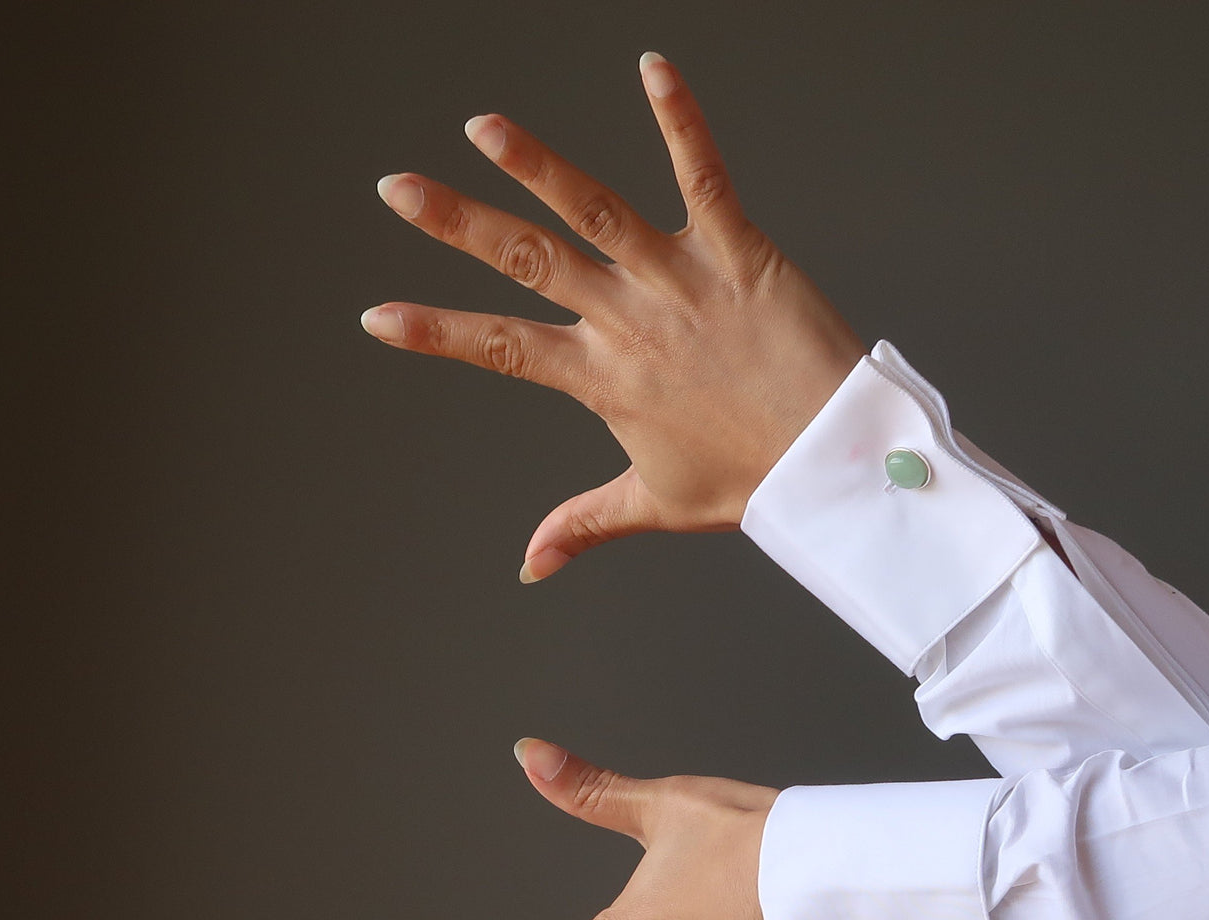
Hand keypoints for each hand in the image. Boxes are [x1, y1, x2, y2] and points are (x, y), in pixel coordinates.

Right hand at [362, 51, 866, 582]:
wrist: (832, 461)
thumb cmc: (750, 483)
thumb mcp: (656, 505)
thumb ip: (583, 523)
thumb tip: (528, 566)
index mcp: (603, 379)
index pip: (500, 348)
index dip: (434, 332)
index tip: (376, 316)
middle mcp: (628, 323)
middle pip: (527, 263)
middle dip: (456, 224)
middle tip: (397, 188)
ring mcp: (679, 283)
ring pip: (594, 211)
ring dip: (535, 165)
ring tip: (483, 126)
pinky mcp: (737, 252)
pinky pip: (702, 174)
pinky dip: (678, 118)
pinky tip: (651, 64)